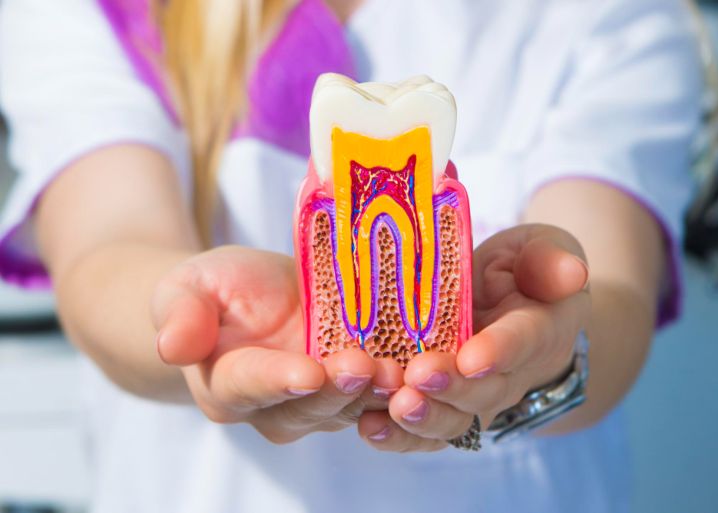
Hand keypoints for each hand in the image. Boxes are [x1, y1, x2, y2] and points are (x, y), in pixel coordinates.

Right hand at [153, 246, 402, 443]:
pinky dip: (402, 382)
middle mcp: (278, 405)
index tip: (307, 372)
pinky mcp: (356, 384)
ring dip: (377, 390)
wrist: (253, 297)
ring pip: (351, 404)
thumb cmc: (216, 290)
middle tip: (365, 365)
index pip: (252, 387)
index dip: (280, 381)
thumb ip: (179, 312)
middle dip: (338, 387)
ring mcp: (322, 399)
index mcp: (229, 385)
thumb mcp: (188, 285)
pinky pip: (379, 390)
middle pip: (310, 404)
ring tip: (401, 368)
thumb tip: (171, 346)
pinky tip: (424, 365)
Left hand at [357, 224, 589, 450]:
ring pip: (455, 421)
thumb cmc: (524, 271)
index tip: (473, 358)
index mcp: (538, 328)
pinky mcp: (445, 406)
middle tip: (419, 376)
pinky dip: (399, 437)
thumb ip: (549, 258)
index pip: (524, 341)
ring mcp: (476, 396)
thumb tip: (572, 272)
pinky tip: (370, 428)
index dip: (500, 351)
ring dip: (424, 418)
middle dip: (452, 388)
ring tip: (394, 407)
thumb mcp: (540, 249)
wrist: (517, 308)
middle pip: (484, 391)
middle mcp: (510, 373)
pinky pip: (426, 432)